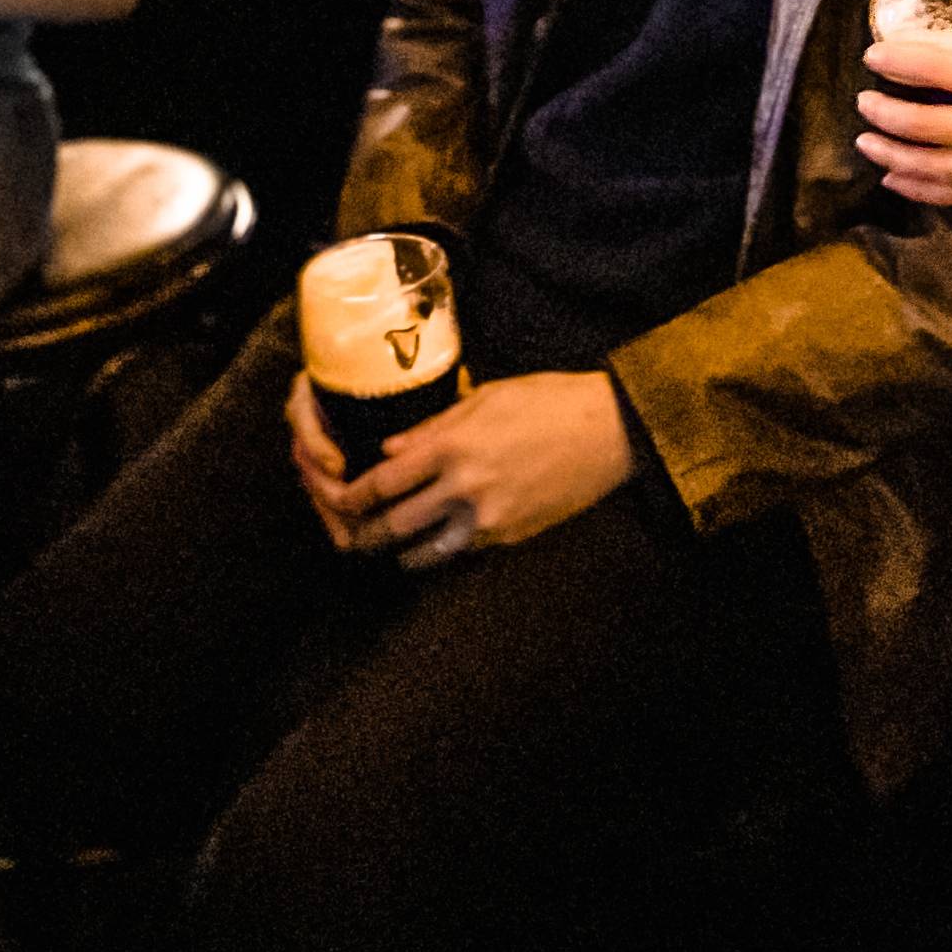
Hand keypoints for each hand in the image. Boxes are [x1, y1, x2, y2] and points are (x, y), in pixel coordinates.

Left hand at [285, 369, 634, 568]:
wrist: (610, 431)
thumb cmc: (549, 400)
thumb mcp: (487, 397)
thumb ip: (434, 426)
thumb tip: (392, 448)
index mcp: (453, 446)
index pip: (384, 482)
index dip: (354, 497)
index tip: (341, 501)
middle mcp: (465, 487)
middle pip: (396, 525)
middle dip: (366, 534)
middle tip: (352, 537)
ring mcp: (489, 517)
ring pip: (428, 551)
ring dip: (403, 554)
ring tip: (393, 552)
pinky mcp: (512, 535)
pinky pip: (467, 549)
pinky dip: (449, 548)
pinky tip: (443, 542)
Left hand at [857, 40, 951, 208]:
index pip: (939, 70)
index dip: (898, 62)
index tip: (875, 55)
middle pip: (924, 125)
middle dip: (884, 112)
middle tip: (865, 100)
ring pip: (933, 168)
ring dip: (892, 156)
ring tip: (868, 142)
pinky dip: (921, 189)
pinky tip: (899, 181)